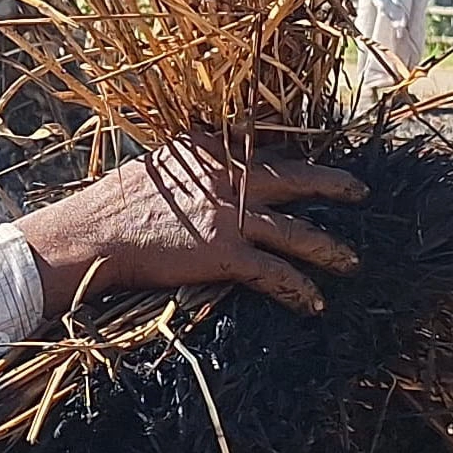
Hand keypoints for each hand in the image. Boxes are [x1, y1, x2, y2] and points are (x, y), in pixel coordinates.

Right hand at [13, 141, 364, 317]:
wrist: (93, 233)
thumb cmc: (111, 204)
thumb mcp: (157, 167)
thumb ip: (189, 168)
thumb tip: (200, 176)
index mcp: (210, 149)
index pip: (260, 149)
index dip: (287, 158)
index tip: (307, 165)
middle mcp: (229, 176)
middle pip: (294, 178)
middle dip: (331, 185)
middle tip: (359, 192)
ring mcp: (231, 215)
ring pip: (296, 232)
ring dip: (328, 249)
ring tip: (351, 262)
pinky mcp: (227, 254)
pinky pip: (276, 274)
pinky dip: (298, 290)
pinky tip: (313, 304)